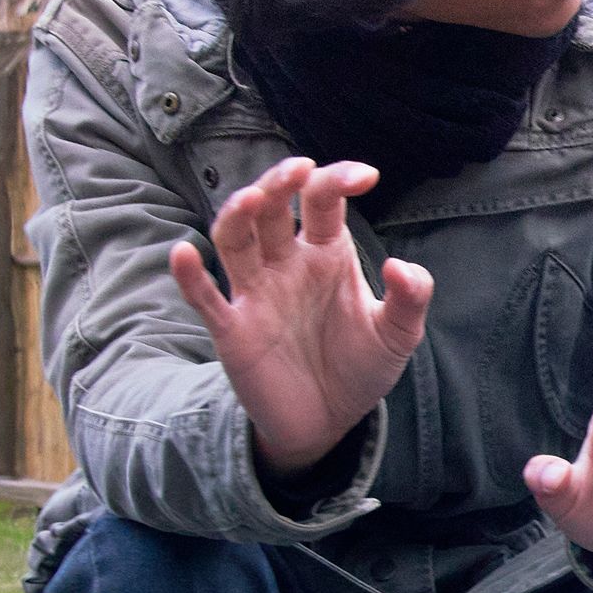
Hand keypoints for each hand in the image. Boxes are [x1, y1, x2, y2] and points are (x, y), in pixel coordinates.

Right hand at [171, 157, 431, 476]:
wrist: (328, 423)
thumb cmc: (360, 368)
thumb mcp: (397, 336)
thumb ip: (409, 299)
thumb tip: (401, 265)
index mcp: (327, 253)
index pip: (323, 200)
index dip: (338, 178)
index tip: (366, 176)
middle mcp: (287, 263)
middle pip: (272, 207)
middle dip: (280, 182)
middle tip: (299, 169)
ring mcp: (256, 292)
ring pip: (235, 239)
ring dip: (237, 215)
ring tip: (251, 199)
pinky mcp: (233, 329)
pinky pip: (205, 297)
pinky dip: (190, 276)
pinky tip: (183, 253)